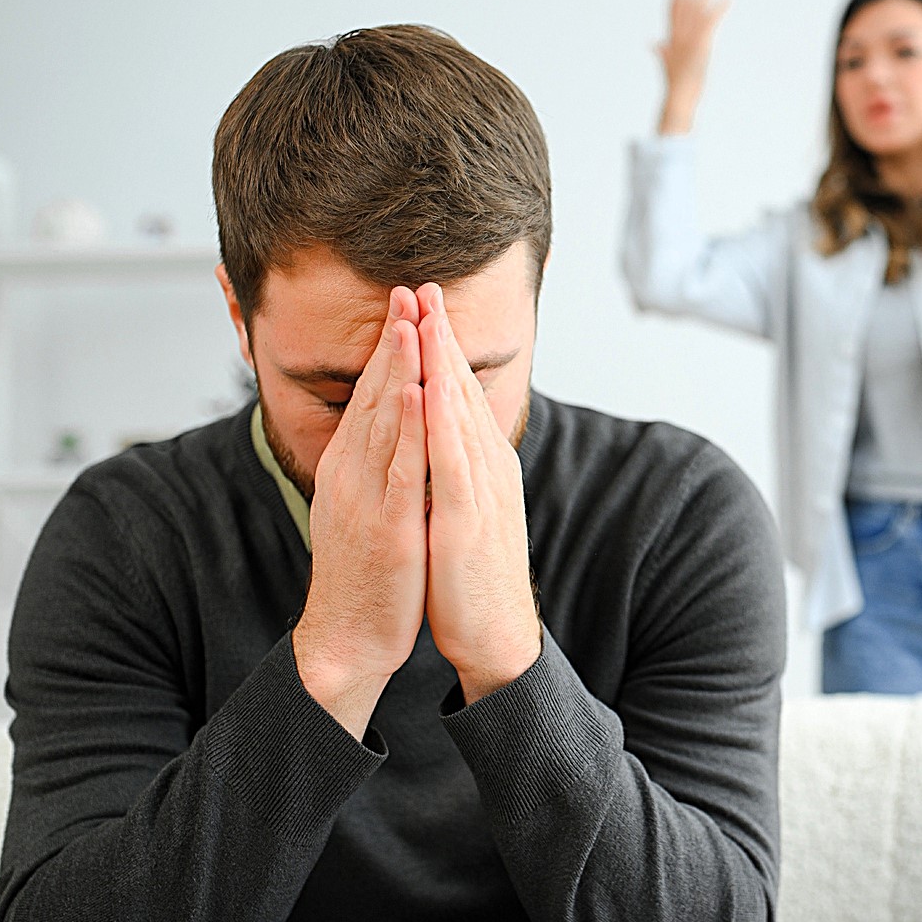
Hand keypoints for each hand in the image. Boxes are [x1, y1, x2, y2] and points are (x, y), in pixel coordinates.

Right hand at [293, 287, 429, 739]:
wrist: (347, 636)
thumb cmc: (364, 576)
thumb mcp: (365, 508)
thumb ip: (376, 468)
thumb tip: (391, 433)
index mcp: (349, 469)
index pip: (369, 397)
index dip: (386, 350)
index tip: (403, 307)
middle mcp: (351, 475)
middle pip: (373, 396)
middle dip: (392, 342)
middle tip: (406, 290)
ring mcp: (367, 498)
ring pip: (383, 421)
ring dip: (398, 368)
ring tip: (411, 321)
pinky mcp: (388, 526)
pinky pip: (398, 467)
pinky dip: (405, 426)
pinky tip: (415, 392)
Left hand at [418, 284, 542, 703]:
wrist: (495, 636)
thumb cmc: (472, 579)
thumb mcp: (463, 511)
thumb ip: (454, 472)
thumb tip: (437, 440)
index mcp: (482, 468)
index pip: (460, 395)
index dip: (443, 347)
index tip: (425, 305)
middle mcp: (487, 471)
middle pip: (462, 392)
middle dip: (443, 337)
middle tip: (426, 286)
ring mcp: (479, 494)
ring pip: (458, 416)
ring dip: (441, 363)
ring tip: (427, 318)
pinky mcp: (465, 522)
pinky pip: (450, 462)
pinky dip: (438, 421)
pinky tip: (427, 388)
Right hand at [655, 0, 730, 135]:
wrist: (679, 98)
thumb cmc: (676, 85)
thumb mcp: (667, 63)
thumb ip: (660, 50)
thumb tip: (652, 42)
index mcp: (672, 35)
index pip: (671, 5)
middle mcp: (679, 33)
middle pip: (684, 0)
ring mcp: (689, 38)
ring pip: (699, 7)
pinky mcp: (701, 45)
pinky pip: (712, 21)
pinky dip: (720, 8)